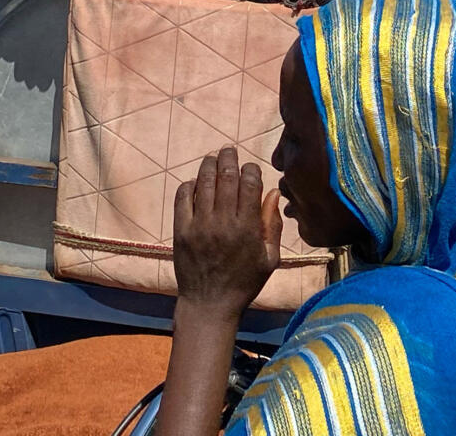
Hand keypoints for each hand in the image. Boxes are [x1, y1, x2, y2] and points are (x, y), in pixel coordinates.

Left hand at [173, 147, 282, 320]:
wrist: (210, 305)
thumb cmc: (244, 282)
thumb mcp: (269, 258)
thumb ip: (273, 224)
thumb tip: (274, 192)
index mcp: (248, 228)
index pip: (250, 183)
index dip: (251, 169)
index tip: (251, 168)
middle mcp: (223, 222)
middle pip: (226, 176)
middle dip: (229, 158)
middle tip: (229, 150)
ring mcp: (200, 225)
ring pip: (204, 182)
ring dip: (209, 165)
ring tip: (213, 158)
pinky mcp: (181, 230)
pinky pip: (183, 197)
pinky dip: (189, 184)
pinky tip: (196, 182)